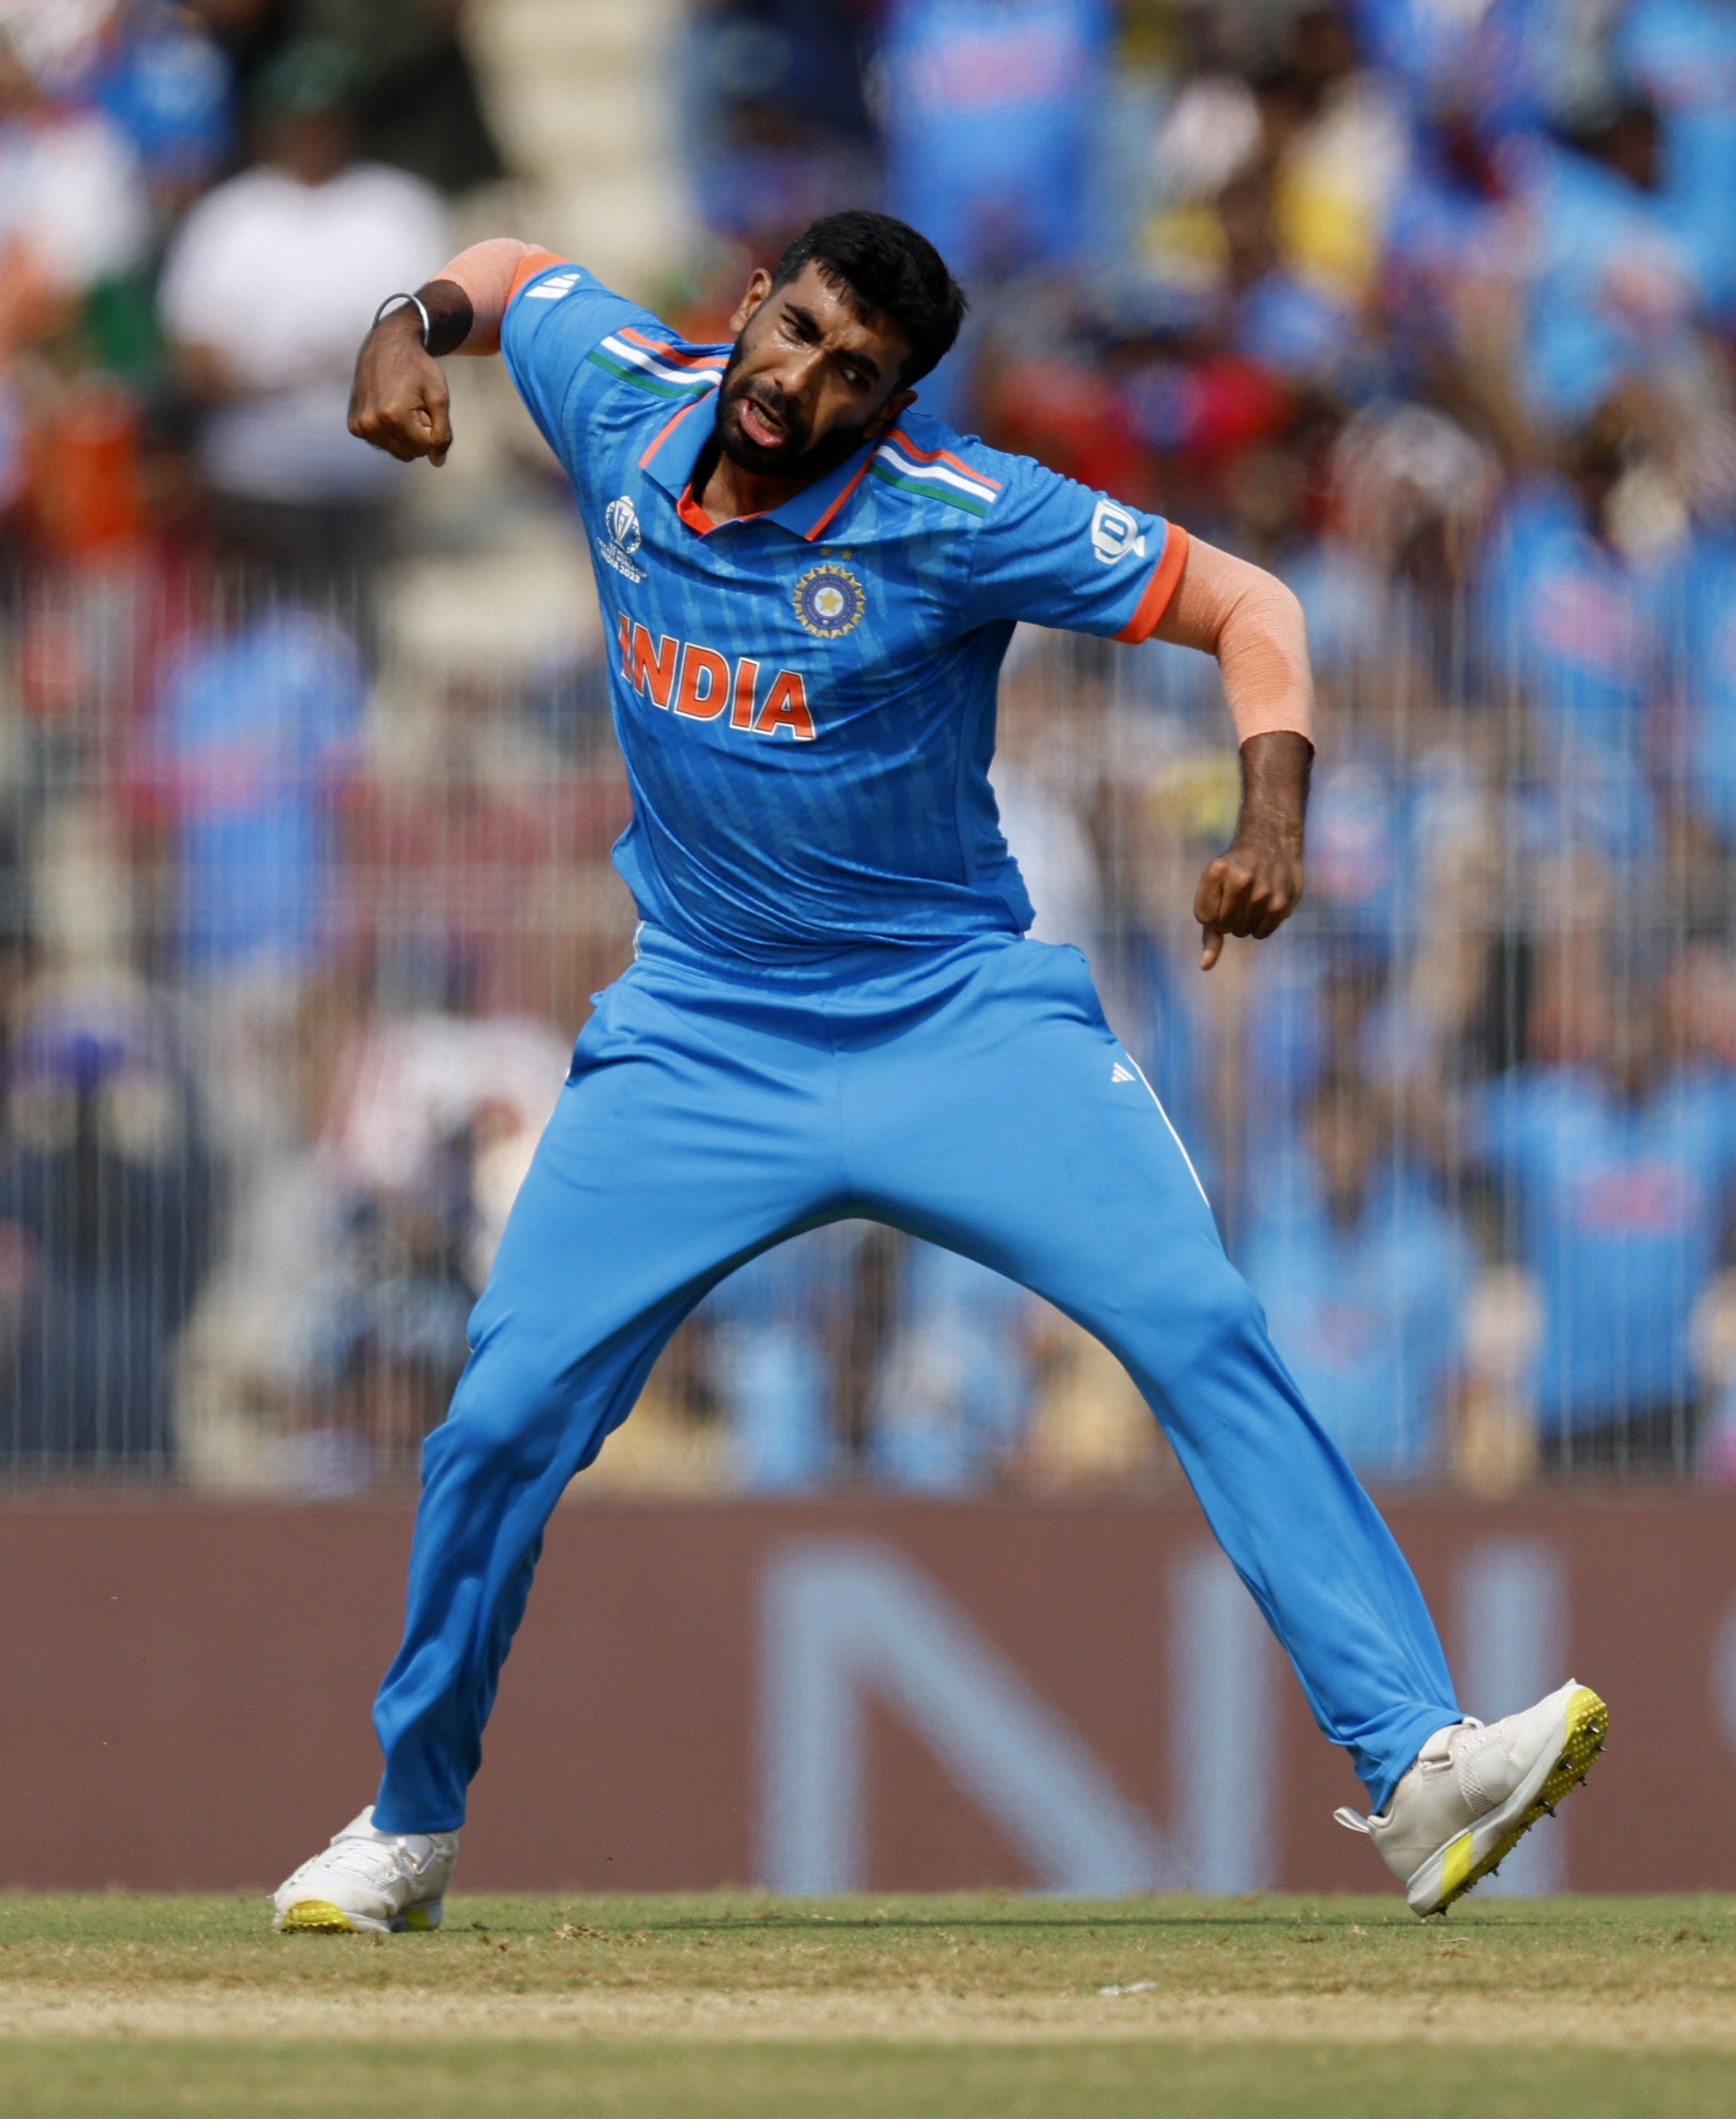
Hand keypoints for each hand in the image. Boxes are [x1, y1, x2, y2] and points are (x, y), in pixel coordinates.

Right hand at [348, 304, 452, 465]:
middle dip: (416, 435)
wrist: (386, 345)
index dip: (429, 430)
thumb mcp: (439, 396)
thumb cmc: (417, 367)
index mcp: (392, 416)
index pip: (423, 449)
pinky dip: (390, 431)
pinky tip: (388, 408)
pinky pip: (381, 443)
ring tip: (400, 406)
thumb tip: (438, 462)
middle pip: (408, 454)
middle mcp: (371, 424)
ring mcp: (359, 426)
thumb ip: (443, 432)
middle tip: (413, 407)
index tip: (424, 409)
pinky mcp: (354, 426)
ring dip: (403, 434)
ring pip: (395, 451)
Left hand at [1193, 730, 1310, 969]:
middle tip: (1238, 895)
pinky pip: (1260, 933)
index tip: (1220, 893)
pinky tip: (1266, 905)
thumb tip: (1205, 966)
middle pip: (1224, 927)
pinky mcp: (1280, 904)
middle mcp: (1240, 880)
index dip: (1211, 912)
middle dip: (1227, 918)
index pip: (1204, 917)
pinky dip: (1260, 926)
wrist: (1273, 842)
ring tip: (1253, 897)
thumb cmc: (1236, 871)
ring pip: (1242, 932)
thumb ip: (1209, 930)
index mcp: (1217, 871)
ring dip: (1245, 922)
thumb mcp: (1214, 889)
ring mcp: (1262, 892)